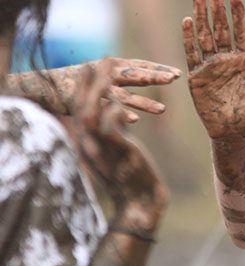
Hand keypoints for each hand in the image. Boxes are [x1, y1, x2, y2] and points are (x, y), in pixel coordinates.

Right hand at [11, 58, 180, 121]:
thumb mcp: (100, 76)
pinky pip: (104, 111)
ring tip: (163, 109)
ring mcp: (95, 91)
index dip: (158, 68)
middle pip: (134, 75)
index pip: (139, 65)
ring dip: (143, 103)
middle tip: (176, 78)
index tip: (178, 72)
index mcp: (110, 66)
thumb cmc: (74, 83)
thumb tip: (143, 73)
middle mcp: (104, 76)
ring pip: (123, 97)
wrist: (41, 88)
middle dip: (155, 77)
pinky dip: (118, 114)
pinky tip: (134, 120)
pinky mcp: (84, 106)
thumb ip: (119, 76)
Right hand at [71, 61, 168, 231]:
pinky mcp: (118, 154)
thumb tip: (117, 114)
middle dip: (88, 85)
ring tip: (104, 73)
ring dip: (99, 92)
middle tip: (92, 62)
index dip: (84, 91)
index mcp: (92, 143)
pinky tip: (118, 101)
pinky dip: (113, 113)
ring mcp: (103, 149)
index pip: (83, 112)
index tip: (87, 69)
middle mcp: (92, 145)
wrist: (140, 203)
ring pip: (94, 115)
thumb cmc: (132, 177)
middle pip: (83, 109)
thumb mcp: (118, 150)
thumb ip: (114, 132)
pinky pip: (112, 131)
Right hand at [183, 0, 244, 140]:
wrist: (233, 133)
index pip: (241, 32)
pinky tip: (187, 21)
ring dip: (201, 17)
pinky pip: (192, 54)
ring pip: (205, 36)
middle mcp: (227, 59)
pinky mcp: (197, 76)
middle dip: (218, 9)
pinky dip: (189, 38)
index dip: (238, 15)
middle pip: (221, 29)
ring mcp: (211, 66)